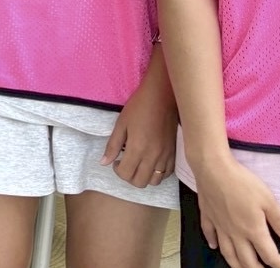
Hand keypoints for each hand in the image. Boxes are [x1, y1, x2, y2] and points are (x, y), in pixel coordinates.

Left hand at [100, 72, 176, 187]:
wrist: (162, 97)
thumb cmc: (138, 107)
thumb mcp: (121, 124)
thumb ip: (113, 145)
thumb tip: (104, 162)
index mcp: (138, 148)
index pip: (125, 174)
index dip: (117, 170)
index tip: (116, 160)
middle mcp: (153, 156)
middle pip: (140, 182)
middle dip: (128, 176)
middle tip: (125, 163)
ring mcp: (166, 157)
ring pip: (154, 182)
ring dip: (143, 177)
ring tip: (138, 163)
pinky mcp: (175, 154)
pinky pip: (167, 174)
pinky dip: (157, 173)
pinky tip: (151, 162)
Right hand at [192, 155, 279, 267]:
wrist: (212, 168)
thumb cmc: (241, 182)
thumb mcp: (268, 199)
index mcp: (253, 230)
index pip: (269, 255)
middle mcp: (235, 233)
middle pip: (247, 260)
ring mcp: (219, 225)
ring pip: (227, 253)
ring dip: (236, 265)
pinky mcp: (207, 216)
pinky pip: (209, 234)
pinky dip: (212, 243)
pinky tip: (214, 247)